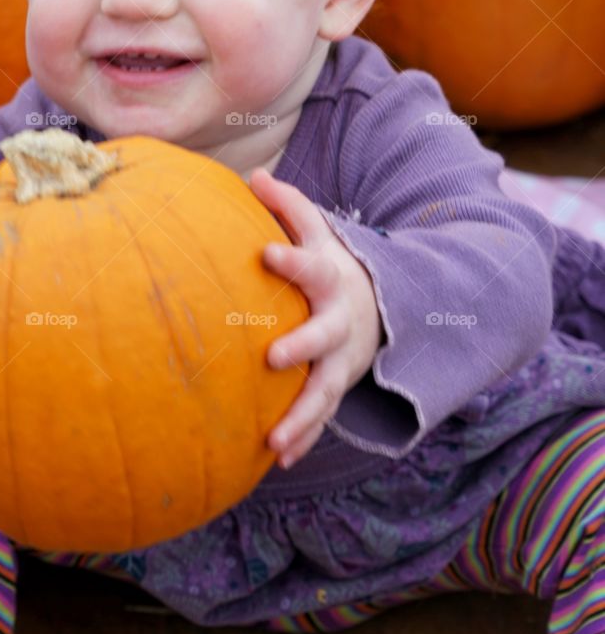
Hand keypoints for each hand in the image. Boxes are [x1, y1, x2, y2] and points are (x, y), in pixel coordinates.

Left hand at [249, 170, 383, 470]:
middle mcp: (338, 323)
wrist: (379, 308)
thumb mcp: (319, 231)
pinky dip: (304, 438)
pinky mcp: (336, 387)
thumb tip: (253, 174)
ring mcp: (341, 360)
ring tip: (274, 438)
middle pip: (323, 336)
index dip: (290, 258)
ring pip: (324, 391)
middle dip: (302, 346)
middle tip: (272, 357)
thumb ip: (288, 205)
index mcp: (329, 280)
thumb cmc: (331, 265)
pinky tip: (278, 459)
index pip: (310, 265)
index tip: (265, 251)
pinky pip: (322, 418)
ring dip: (301, 416)